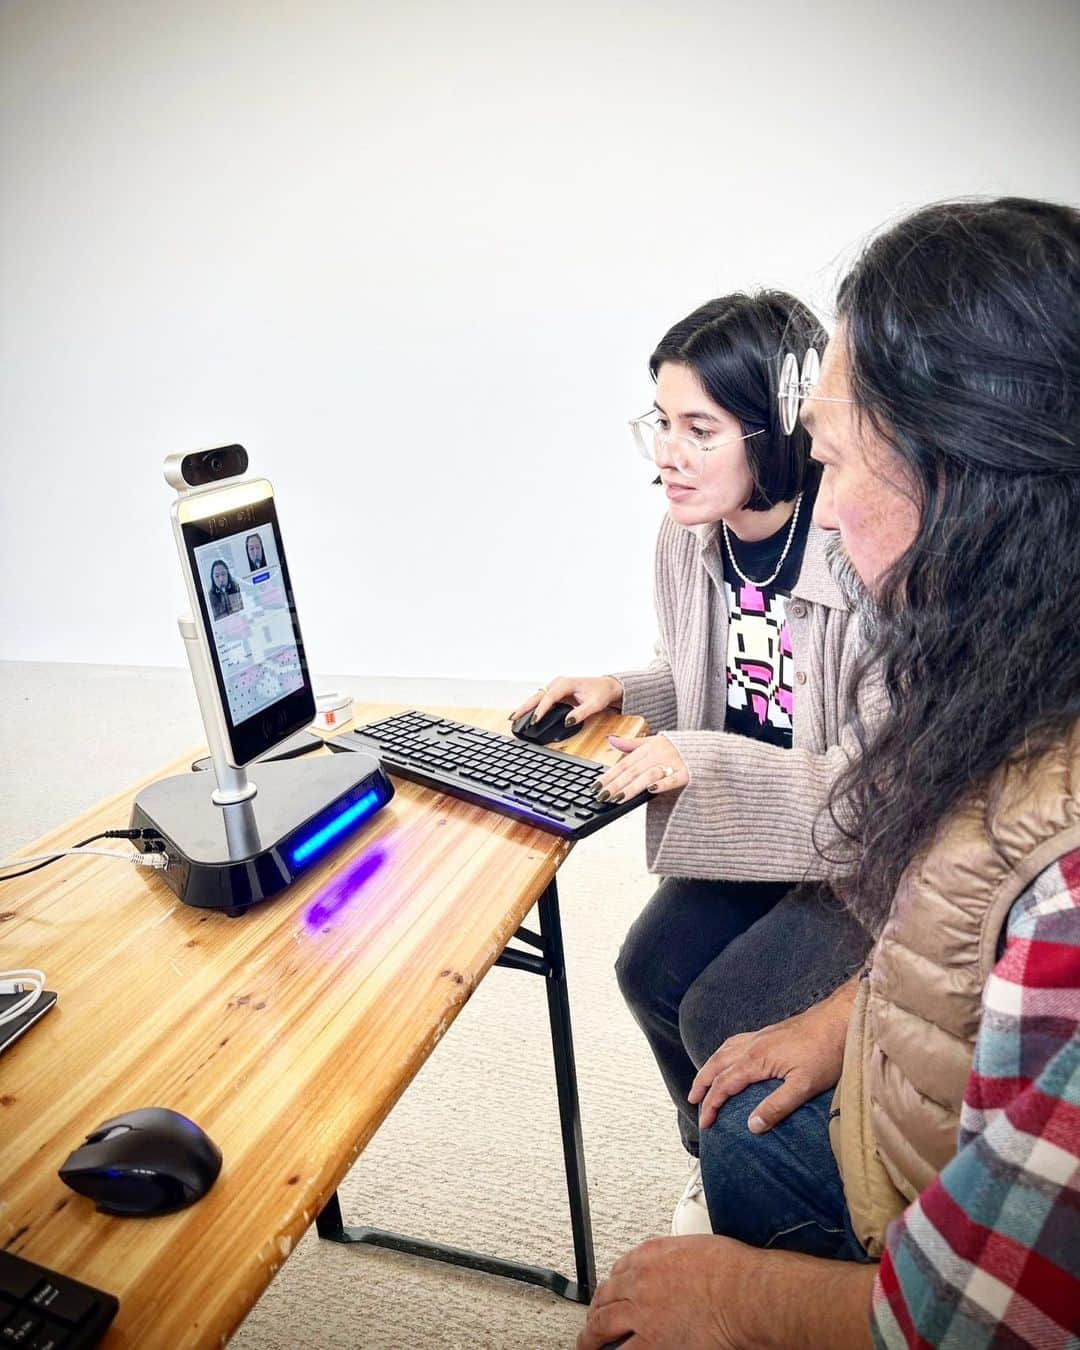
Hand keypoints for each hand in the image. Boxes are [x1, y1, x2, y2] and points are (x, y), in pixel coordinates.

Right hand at [510, 675, 622, 728]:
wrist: (606, 686)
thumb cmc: (601, 692)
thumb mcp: (595, 704)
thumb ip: (581, 713)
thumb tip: (567, 721)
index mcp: (566, 683)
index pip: (549, 697)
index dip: (541, 709)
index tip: (535, 720)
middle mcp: (558, 684)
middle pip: (537, 696)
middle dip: (524, 707)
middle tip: (513, 718)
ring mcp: (555, 688)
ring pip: (537, 698)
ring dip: (526, 707)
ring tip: (514, 718)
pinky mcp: (556, 693)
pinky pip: (541, 700)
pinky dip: (532, 707)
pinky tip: (526, 715)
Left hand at [579, 1235, 876, 1349]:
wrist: (744, 1293)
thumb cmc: (734, 1270)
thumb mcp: (697, 1246)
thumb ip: (677, 1256)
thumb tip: (676, 1265)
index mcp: (651, 1255)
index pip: (620, 1268)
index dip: (613, 1284)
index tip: (612, 1291)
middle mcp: (640, 1281)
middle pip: (606, 1296)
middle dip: (597, 1308)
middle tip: (593, 1318)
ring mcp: (642, 1313)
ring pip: (604, 1324)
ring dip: (592, 1335)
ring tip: (588, 1343)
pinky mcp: (652, 1343)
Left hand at [594, 734, 687, 802]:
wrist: (708, 748)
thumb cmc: (678, 747)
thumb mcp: (654, 742)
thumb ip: (632, 745)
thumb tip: (611, 739)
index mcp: (649, 748)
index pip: (624, 764)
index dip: (609, 775)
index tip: (595, 787)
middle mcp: (658, 754)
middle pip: (633, 771)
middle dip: (615, 785)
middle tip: (602, 796)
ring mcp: (673, 763)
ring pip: (648, 776)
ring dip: (632, 787)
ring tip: (618, 798)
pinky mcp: (687, 774)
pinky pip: (674, 779)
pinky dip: (663, 784)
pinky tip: (651, 790)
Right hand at [688, 978, 856, 1134]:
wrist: (840, 1019)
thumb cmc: (826, 1052)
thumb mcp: (804, 1085)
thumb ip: (777, 1106)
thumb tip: (751, 1125)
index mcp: (756, 1059)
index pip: (724, 1084)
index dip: (712, 1104)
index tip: (705, 1122)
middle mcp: (753, 1045)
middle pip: (717, 1064)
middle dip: (702, 1083)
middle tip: (693, 1100)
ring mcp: (760, 1036)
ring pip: (724, 1050)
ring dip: (710, 1066)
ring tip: (703, 1080)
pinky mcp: (770, 1032)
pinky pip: (736, 1042)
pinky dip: (724, 1052)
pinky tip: (730, 1056)